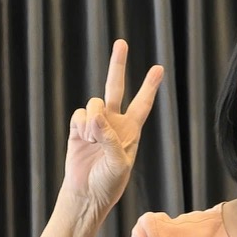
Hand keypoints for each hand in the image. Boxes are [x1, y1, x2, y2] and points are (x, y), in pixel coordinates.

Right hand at [63, 39, 162, 216]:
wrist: (87, 193)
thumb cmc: (109, 183)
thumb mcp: (119, 164)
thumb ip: (110, 139)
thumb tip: (96, 116)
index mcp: (131, 130)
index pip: (142, 104)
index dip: (149, 87)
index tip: (159, 68)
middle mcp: (114, 122)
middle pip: (116, 86)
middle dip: (117, 65)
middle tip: (121, 43)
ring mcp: (95, 123)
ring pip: (94, 102)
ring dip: (94, 119)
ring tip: (94, 140)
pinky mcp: (77, 128)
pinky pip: (80, 114)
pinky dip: (82, 125)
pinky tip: (83, 139)